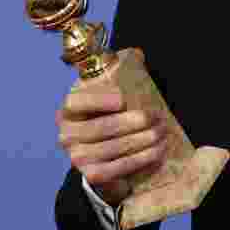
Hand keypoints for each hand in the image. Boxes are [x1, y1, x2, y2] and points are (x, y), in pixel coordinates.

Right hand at [56, 50, 168, 206]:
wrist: (103, 157)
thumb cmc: (110, 118)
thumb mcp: (112, 95)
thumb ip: (121, 72)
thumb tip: (139, 54)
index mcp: (69, 110)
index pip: (75, 102)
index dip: (98, 100)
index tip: (123, 99)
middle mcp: (67, 135)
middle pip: (100, 128)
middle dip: (133, 122)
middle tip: (157, 118)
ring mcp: (77, 158)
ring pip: (112, 148)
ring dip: (142, 141)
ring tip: (162, 133)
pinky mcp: (92, 175)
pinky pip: (118, 168)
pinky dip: (140, 159)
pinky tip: (157, 151)